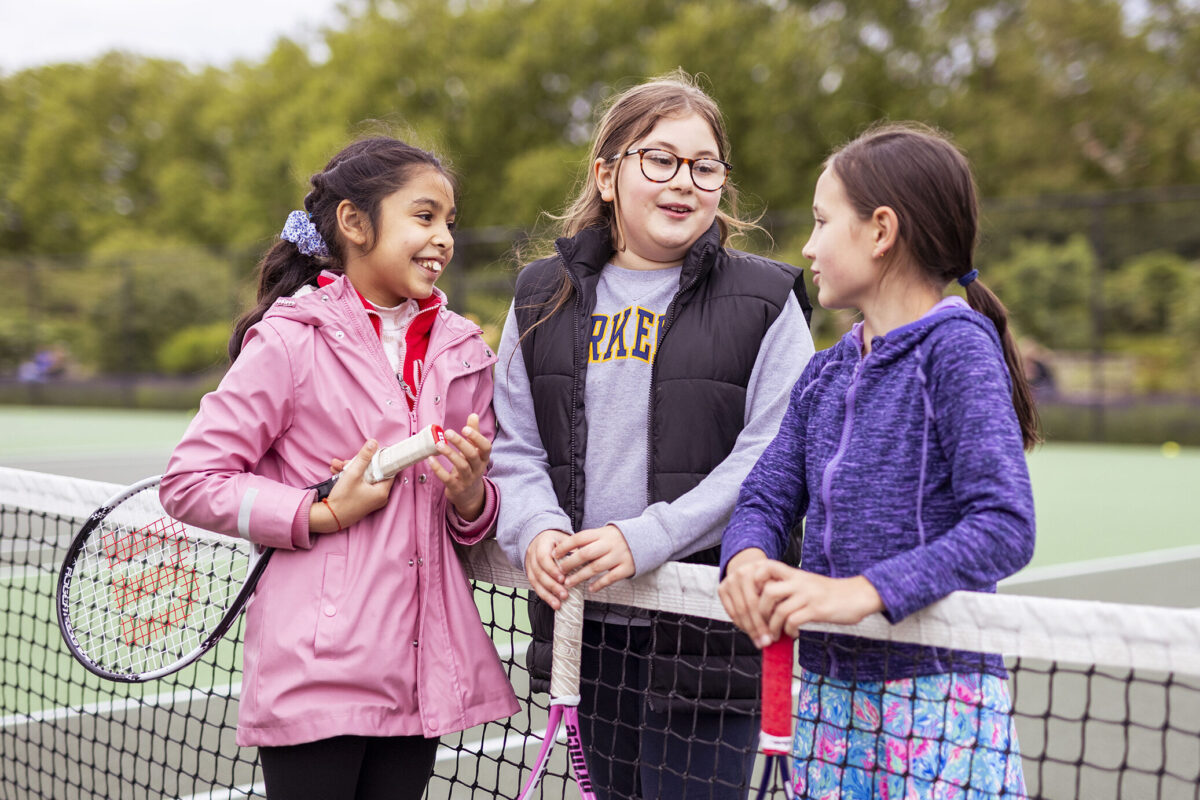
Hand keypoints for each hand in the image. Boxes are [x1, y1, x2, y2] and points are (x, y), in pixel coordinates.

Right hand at [310, 440, 393, 533]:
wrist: (329, 517)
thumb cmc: (342, 499)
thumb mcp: (353, 474)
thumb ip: (364, 457)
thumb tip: (373, 443)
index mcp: (382, 492)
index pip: (388, 470)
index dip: (379, 460)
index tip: (372, 453)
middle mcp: (379, 497)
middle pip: (374, 473)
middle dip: (359, 464)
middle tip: (347, 461)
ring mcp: (371, 500)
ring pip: (364, 478)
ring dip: (351, 470)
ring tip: (337, 466)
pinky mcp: (362, 500)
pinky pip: (360, 485)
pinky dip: (350, 478)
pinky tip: (337, 472)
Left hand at [427, 413, 491, 519]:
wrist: (470, 496)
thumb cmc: (471, 468)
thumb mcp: (475, 452)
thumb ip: (474, 434)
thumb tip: (473, 415)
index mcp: (483, 458)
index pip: (486, 447)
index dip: (477, 438)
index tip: (465, 428)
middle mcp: (477, 469)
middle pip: (472, 455)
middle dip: (461, 443)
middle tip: (448, 432)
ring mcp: (467, 479)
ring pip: (461, 466)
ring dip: (449, 454)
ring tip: (438, 444)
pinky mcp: (456, 488)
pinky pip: (447, 479)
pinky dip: (438, 469)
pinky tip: (430, 459)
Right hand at [525, 529, 569, 608]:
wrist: (542, 538)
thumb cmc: (556, 540)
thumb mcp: (565, 540)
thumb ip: (573, 551)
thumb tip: (584, 563)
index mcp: (542, 543)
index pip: (543, 557)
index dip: (552, 569)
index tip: (562, 578)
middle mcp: (532, 554)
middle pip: (539, 572)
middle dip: (552, 585)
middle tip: (564, 594)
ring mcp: (530, 564)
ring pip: (535, 581)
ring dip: (547, 594)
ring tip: (558, 603)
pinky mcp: (530, 574)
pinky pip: (535, 586)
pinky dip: (544, 596)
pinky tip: (552, 602)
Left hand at [553, 524, 635, 592]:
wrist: (647, 539)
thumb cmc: (618, 539)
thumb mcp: (604, 534)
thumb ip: (588, 541)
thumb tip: (565, 551)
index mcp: (602, 533)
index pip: (580, 538)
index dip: (566, 546)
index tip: (555, 554)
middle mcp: (610, 544)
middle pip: (586, 554)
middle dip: (570, 563)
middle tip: (559, 572)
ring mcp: (619, 556)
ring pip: (595, 568)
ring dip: (580, 577)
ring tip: (569, 583)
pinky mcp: (627, 567)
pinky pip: (610, 578)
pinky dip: (599, 584)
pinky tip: (590, 589)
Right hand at [718, 548, 772, 646]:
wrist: (750, 569)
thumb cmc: (769, 580)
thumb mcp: (779, 584)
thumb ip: (781, 599)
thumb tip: (786, 625)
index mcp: (760, 568)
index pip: (764, 597)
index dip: (769, 618)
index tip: (776, 634)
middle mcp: (743, 572)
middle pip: (750, 606)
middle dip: (759, 627)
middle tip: (766, 642)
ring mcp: (731, 580)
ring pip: (739, 611)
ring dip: (749, 629)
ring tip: (759, 641)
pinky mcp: (722, 588)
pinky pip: (731, 612)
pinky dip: (740, 624)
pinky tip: (749, 631)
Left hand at [756, 562, 883, 640]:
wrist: (859, 595)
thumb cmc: (831, 592)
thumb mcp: (807, 583)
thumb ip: (789, 587)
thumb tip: (766, 602)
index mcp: (795, 574)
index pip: (767, 567)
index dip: (755, 580)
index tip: (754, 596)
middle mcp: (799, 582)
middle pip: (767, 592)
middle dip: (760, 612)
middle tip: (762, 624)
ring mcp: (808, 596)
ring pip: (779, 610)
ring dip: (773, 626)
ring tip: (775, 634)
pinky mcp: (817, 610)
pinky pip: (794, 621)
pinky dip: (789, 631)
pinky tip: (793, 634)